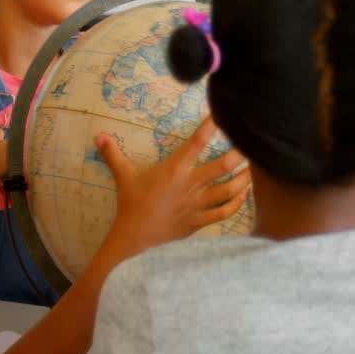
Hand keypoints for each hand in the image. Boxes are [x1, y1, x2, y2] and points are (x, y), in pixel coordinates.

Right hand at [96, 116, 250, 251]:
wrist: (134, 239)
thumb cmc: (131, 204)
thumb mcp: (123, 176)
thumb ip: (113, 154)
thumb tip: (99, 136)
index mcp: (174, 169)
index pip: (196, 142)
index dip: (211, 126)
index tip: (222, 114)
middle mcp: (190, 184)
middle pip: (223, 166)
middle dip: (241, 154)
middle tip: (253, 144)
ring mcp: (197, 204)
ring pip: (229, 190)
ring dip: (245, 179)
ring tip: (255, 169)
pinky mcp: (200, 221)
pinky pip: (224, 212)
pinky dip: (238, 203)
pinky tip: (245, 195)